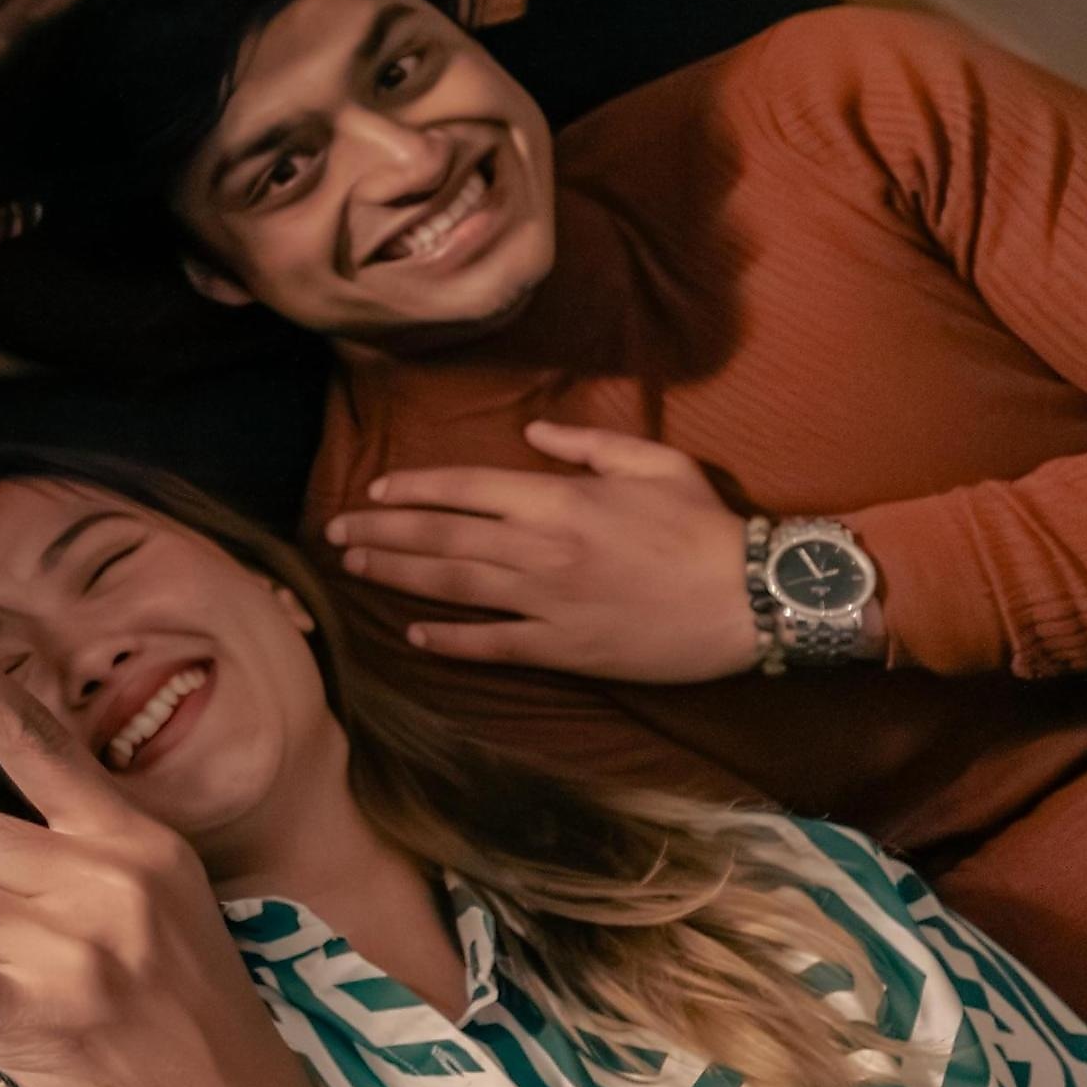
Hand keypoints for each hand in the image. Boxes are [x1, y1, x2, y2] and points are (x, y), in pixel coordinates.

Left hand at [323, 423, 759, 681]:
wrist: (752, 599)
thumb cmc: (705, 527)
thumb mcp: (652, 464)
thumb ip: (585, 446)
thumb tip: (531, 436)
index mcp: (558, 500)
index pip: (464, 489)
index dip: (411, 488)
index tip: (372, 490)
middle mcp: (540, 549)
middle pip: (442, 537)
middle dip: (381, 532)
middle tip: (334, 533)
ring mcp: (547, 603)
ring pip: (452, 587)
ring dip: (396, 576)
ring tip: (354, 568)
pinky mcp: (564, 650)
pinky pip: (492, 645)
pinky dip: (448, 641)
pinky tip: (412, 635)